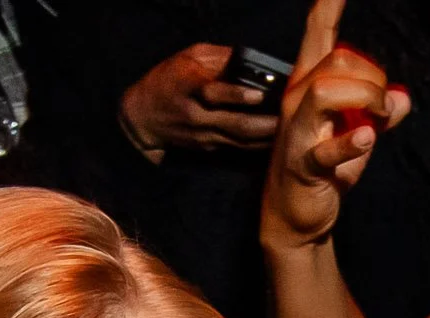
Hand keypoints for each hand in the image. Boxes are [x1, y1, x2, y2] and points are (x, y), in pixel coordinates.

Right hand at [119, 44, 278, 154]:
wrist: (142, 117)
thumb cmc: (167, 81)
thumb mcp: (187, 58)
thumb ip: (218, 57)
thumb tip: (249, 59)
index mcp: (189, 87)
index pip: (213, 93)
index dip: (236, 95)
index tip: (258, 94)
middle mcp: (196, 115)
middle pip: (234, 124)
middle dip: (263, 124)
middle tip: (286, 117)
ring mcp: (203, 134)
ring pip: (240, 140)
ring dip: (265, 137)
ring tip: (287, 129)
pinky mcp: (208, 146)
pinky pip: (237, 147)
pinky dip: (257, 145)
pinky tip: (274, 140)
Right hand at [261, 0, 411, 251]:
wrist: (296, 217)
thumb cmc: (324, 169)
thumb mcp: (358, 134)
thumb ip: (380, 112)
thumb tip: (403, 98)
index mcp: (311, 86)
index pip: (319, 35)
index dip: (327, 6)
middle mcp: (298, 101)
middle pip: (336, 58)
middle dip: (371, 76)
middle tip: (383, 107)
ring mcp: (297, 132)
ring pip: (326, 89)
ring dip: (365, 98)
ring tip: (376, 121)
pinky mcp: (303, 165)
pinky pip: (325, 148)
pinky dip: (350, 142)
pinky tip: (366, 137)